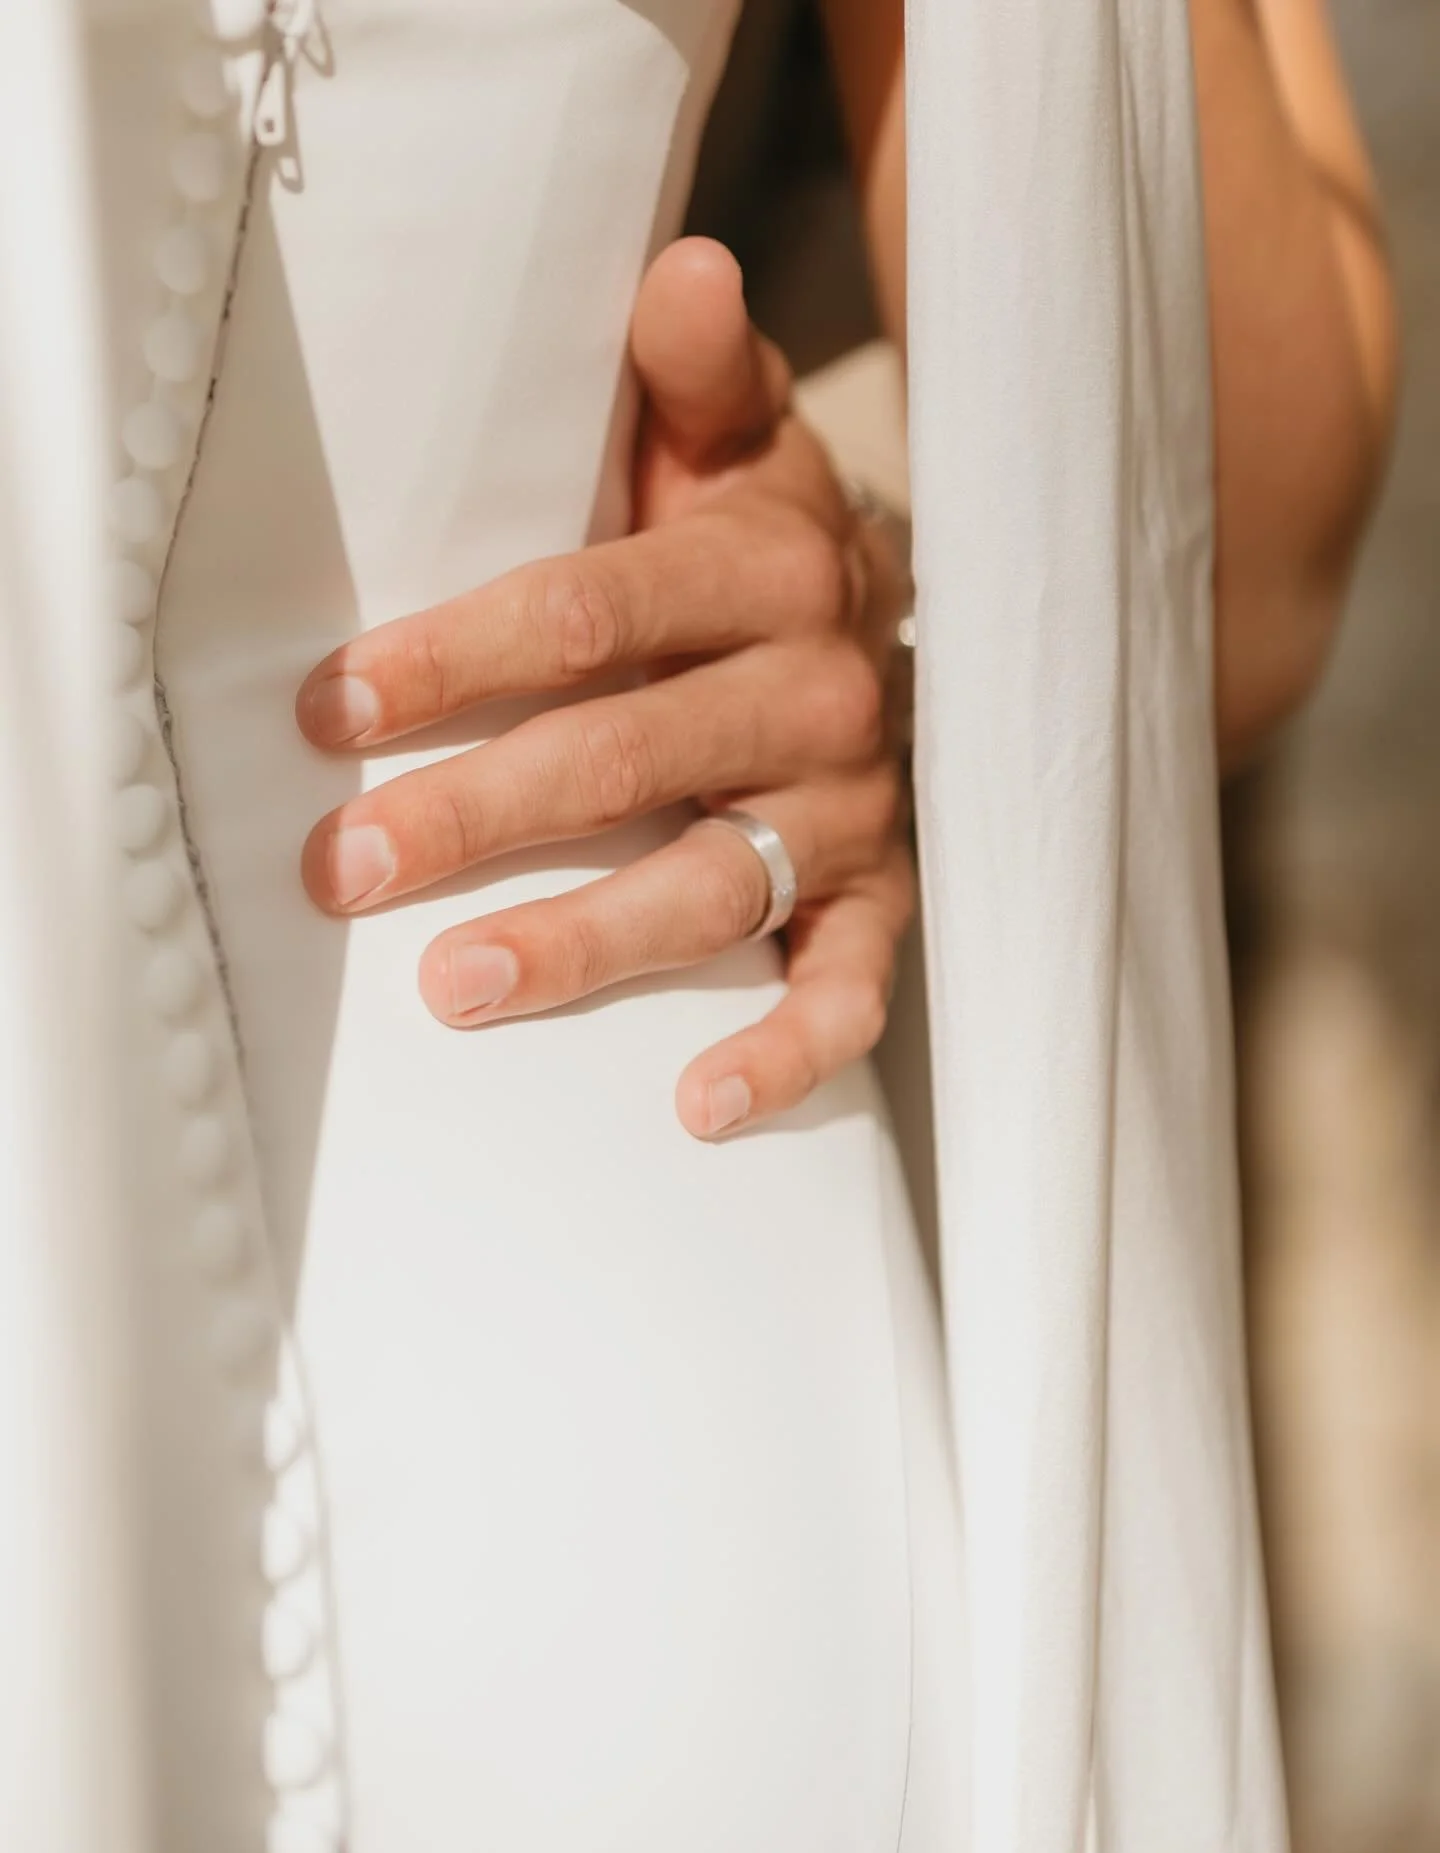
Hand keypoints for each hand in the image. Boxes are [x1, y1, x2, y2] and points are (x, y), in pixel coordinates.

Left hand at [296, 238, 914, 1138]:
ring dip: (589, 939)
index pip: (593, 614)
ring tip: (458, 985)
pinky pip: (853, 988)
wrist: (895, 628)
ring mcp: (856, 810)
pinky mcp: (885, 900)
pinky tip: (699, 1104)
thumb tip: (680, 268)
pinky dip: (788, 1050)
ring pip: (720, 883)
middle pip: (632, 758)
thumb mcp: (736, 444)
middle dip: (480, 812)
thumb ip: (697, 374)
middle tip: (348, 865)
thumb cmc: (761, 543)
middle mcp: (818, 693)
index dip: (459, 658)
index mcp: (769, 569)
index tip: (337, 708)